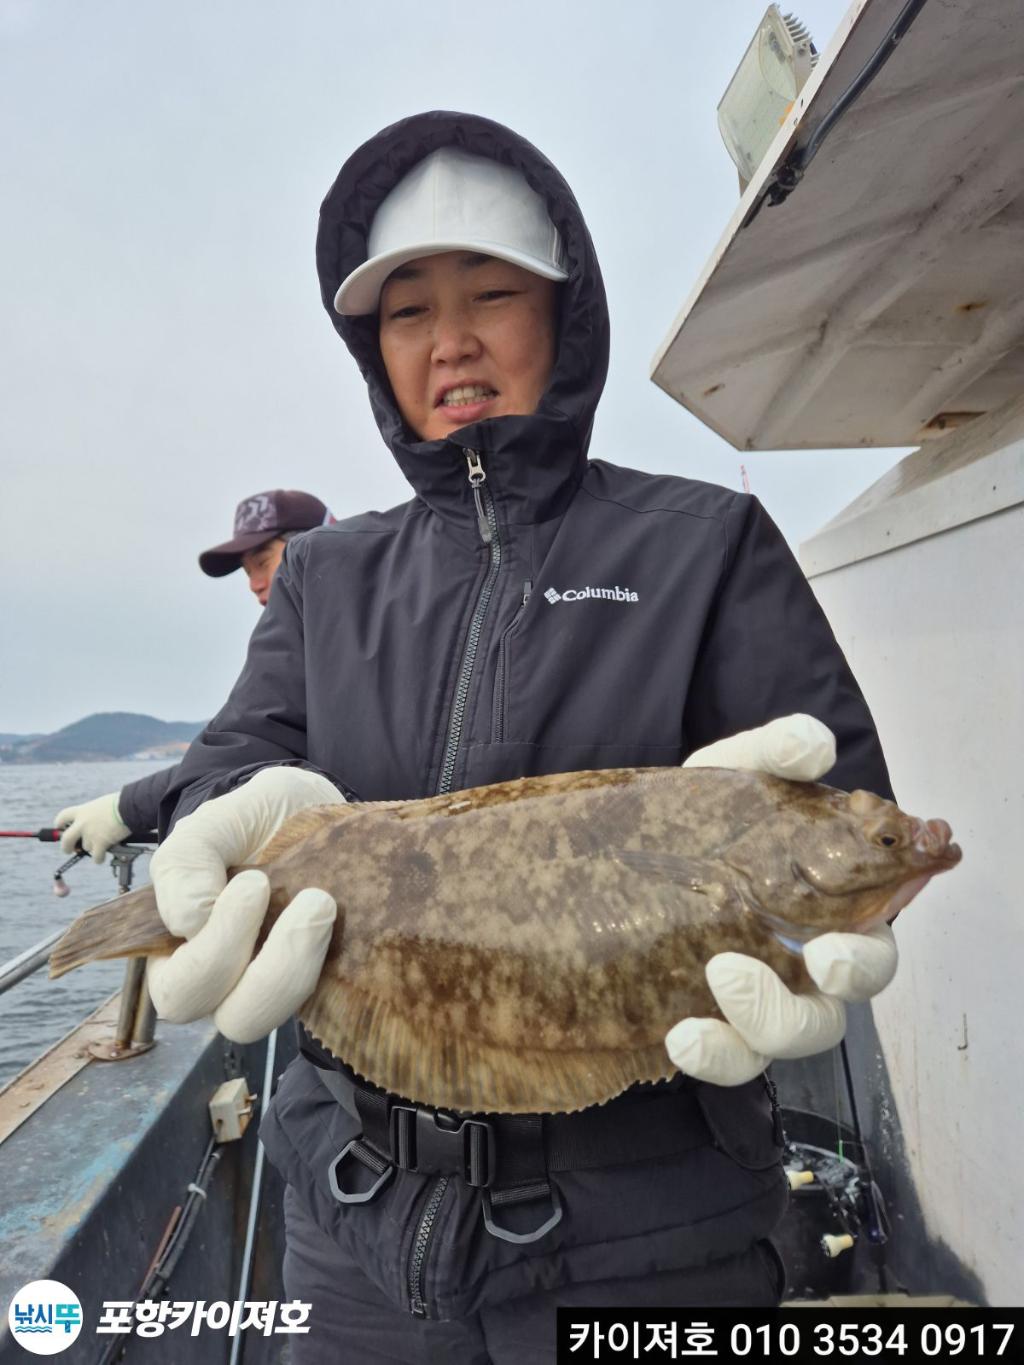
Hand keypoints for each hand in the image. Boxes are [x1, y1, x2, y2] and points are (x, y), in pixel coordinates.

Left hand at [54, 792, 130, 862]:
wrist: (129, 806)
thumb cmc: (119, 803)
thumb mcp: (100, 805)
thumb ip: (93, 814)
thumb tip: (96, 824)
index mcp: (82, 811)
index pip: (62, 817)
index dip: (60, 824)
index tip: (61, 828)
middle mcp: (82, 823)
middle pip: (65, 839)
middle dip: (66, 847)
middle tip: (68, 850)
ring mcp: (90, 834)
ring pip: (86, 848)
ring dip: (93, 848)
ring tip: (102, 846)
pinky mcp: (100, 843)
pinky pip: (96, 857)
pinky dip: (99, 859)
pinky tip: (102, 857)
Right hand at [145, 766, 341, 1042]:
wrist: (314, 811)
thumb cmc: (255, 820)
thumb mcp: (217, 821)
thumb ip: (186, 860)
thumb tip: (188, 923)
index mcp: (181, 946)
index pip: (178, 990)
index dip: (211, 952)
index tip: (253, 883)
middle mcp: (225, 980)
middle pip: (234, 1018)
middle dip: (268, 970)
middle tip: (310, 898)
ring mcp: (275, 985)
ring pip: (281, 1018)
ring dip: (304, 967)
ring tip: (325, 903)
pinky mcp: (323, 984)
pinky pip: (329, 1004)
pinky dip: (338, 968)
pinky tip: (348, 922)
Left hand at [667, 714, 898, 1085]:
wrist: (631, 840)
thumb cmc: (709, 812)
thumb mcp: (736, 770)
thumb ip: (778, 751)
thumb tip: (813, 745)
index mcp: (830, 910)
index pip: (871, 947)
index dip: (862, 960)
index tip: (828, 954)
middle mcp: (802, 967)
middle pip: (831, 1011)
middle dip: (804, 1004)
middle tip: (760, 969)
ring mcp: (754, 1000)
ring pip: (781, 1042)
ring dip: (753, 1028)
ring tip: (714, 981)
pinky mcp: (706, 1021)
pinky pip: (726, 1060)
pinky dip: (711, 1056)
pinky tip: (681, 1036)